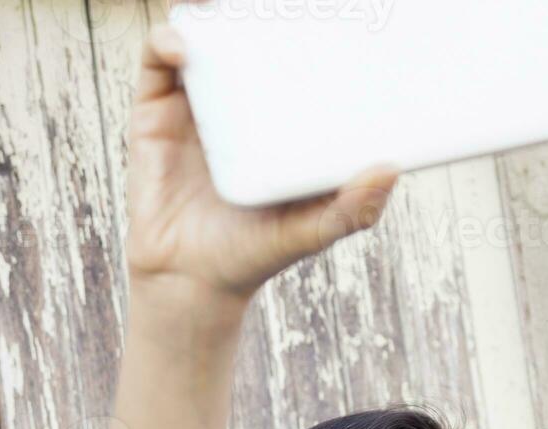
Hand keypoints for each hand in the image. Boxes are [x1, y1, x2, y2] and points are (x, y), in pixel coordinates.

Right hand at [125, 17, 398, 298]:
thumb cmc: (256, 253)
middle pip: (247, 38)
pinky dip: (167, 42)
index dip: (307, 28)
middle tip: (280, 3)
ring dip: (214, 15)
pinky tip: (184, 46)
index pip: (294, 60)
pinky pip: (158, 64)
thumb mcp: (314, 230)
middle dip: (257, 11)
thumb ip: (354, 208)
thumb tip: (392, 170)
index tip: (331, 12)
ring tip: (227, 6)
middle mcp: (239, 104)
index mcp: (279, 120)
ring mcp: (197, 105)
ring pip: (204, 40)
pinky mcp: (154, 114)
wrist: (191, 282)